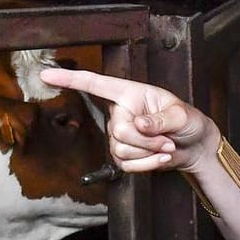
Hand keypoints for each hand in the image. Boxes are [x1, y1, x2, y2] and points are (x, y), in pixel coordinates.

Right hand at [41, 66, 217, 172]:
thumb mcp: (182, 115)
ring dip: (149, 152)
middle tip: (167, 139)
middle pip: (119, 130)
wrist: (193, 146)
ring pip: (122, 149)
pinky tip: (161, 157)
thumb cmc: (188, 122)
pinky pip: (126, 165)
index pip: (95, 85)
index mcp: (129, 93)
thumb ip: (160, 119)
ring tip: (165, 145)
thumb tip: (137, 124)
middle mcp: (119, 113)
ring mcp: (117, 136)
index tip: (46, 75)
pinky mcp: (121, 156)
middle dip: (146, 140)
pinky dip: (148, 165)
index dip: (69, 79)